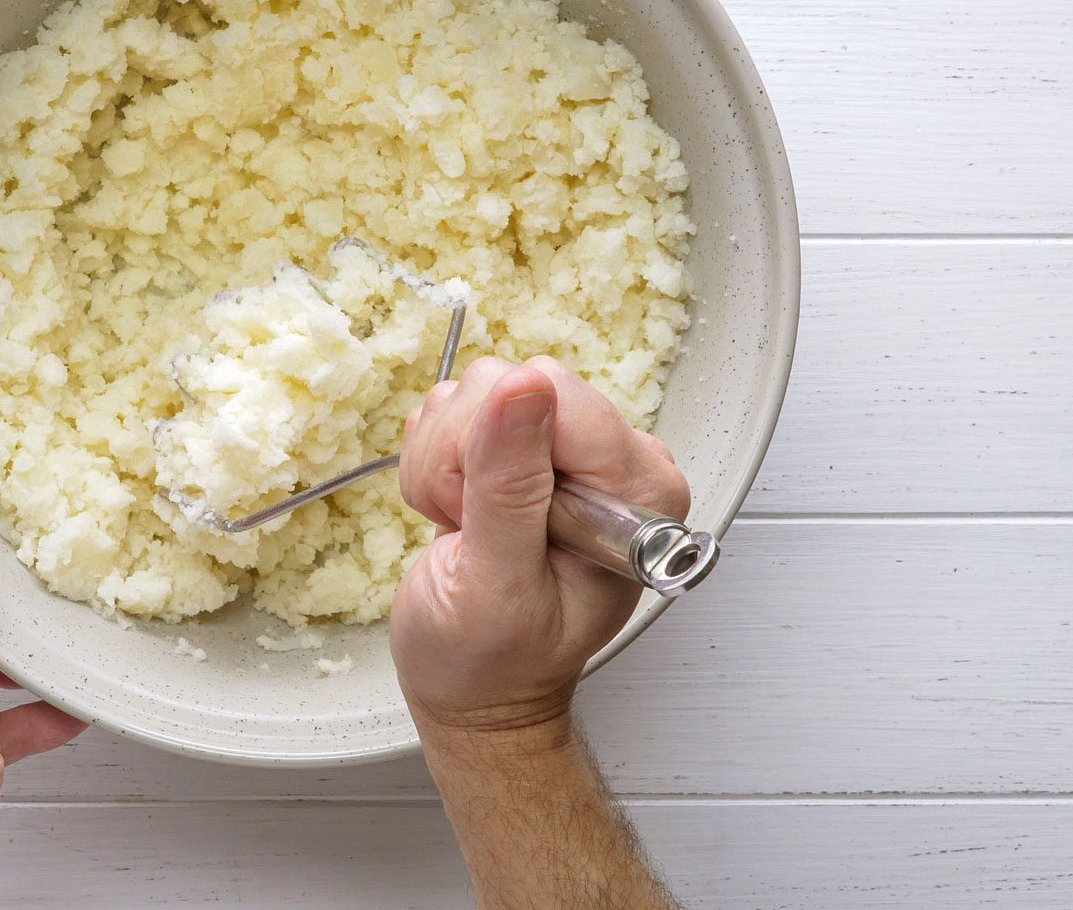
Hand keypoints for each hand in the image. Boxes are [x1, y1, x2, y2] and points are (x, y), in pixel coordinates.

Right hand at [391, 356, 689, 738]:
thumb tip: (522, 387)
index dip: (498, 447)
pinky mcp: (520, 445)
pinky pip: (452, 410)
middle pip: (511, 382)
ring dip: (444, 463)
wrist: (477, 690)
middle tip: (474, 528)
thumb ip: (511, 485)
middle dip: (465, 455)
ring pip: (474, 392)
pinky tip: (458, 513)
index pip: (556, 395)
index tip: (487, 513)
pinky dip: (435, 464)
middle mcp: (613, 459)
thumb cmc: (495, 662)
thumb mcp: (498, 585)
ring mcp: (565, 448)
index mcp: (638, 489)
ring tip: (468, 528)